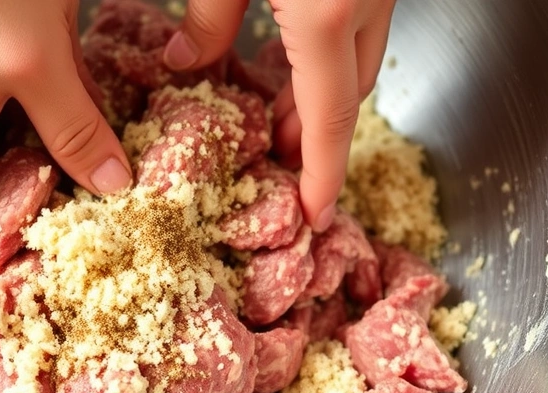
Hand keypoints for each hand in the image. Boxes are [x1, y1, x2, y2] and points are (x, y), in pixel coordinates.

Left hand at [163, 0, 396, 231]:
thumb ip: (210, 15)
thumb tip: (181, 58)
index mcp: (326, 15)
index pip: (329, 117)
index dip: (324, 176)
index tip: (317, 216)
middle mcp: (366, 5)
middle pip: (348, 96)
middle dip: (316, 139)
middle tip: (277, 163)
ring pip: (357, 63)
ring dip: (322, 98)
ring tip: (280, 125)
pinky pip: (357, 32)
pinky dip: (330, 60)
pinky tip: (298, 67)